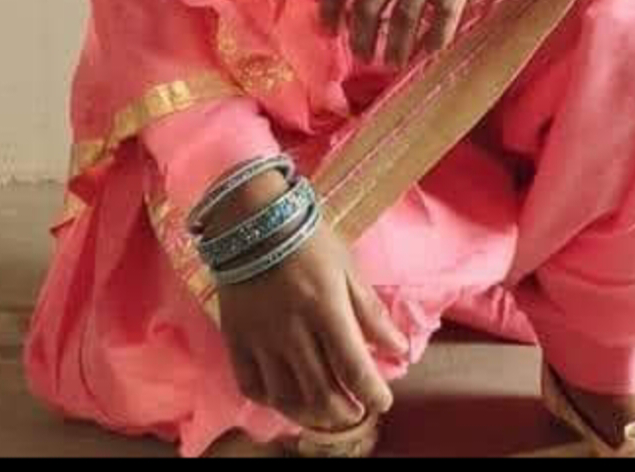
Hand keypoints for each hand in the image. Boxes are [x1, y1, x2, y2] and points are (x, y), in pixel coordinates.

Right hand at [218, 216, 407, 432]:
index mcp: (326, 308)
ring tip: (328, 413)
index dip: (373, 393)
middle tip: (358, 411)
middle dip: (346, 412)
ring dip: (313, 415)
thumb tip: (398, 348)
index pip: (353, 368)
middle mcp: (292, 330)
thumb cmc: (309, 239)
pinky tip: (288, 399)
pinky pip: (252, 386)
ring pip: (287, 398)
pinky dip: (273, 401)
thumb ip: (370, 311)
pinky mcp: (235, 339)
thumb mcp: (347, 267)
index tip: (383, 401)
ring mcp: (261, 339)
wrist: (253, 220)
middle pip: (322, 393)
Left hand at [321, 0, 507, 67]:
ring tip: (393, 62)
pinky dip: (435, 37)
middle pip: (367, 4)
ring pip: (402, 16)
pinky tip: (430, 50)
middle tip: (363, 56)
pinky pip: (444, 12)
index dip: (328, 8)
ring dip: (394, 47)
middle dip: (360, 38)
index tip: (328, 29)